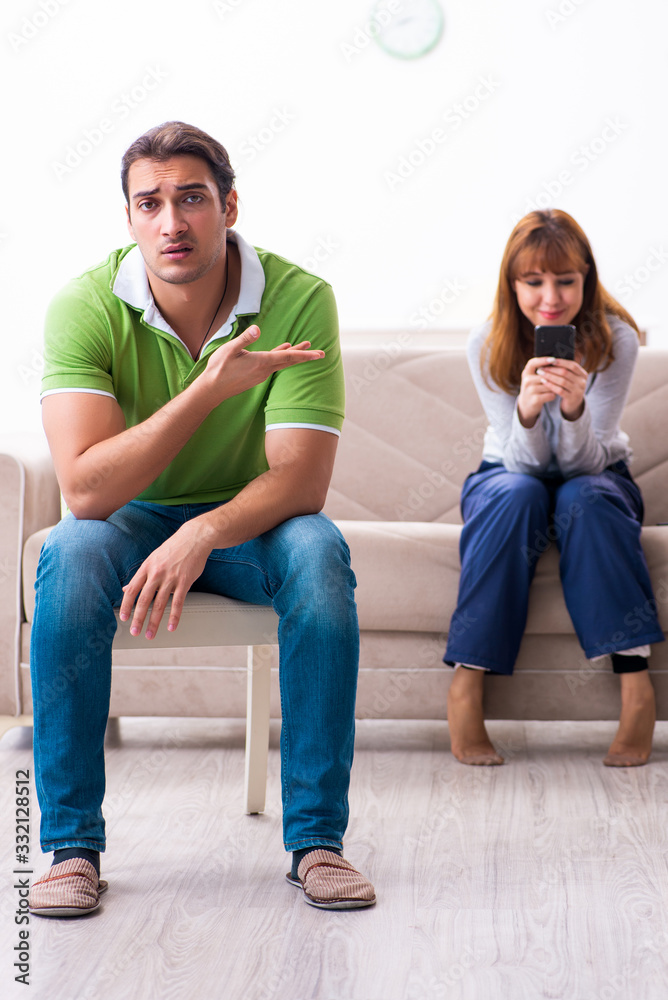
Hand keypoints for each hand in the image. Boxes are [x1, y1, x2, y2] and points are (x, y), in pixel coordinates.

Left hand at [119, 518, 215, 638]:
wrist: (194, 538)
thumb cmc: (173, 549)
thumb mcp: (153, 559)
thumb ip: (141, 576)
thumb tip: (126, 589)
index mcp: (147, 567)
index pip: (133, 589)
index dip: (127, 604)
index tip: (123, 618)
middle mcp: (157, 573)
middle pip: (144, 599)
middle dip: (138, 618)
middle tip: (134, 631)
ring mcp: (171, 577)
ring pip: (160, 604)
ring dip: (154, 622)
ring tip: (150, 634)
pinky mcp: (185, 581)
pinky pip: (178, 602)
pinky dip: (174, 616)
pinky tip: (171, 627)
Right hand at [200, 325, 324, 404]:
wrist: (212, 389)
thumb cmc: (219, 368)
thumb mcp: (230, 349)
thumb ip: (245, 339)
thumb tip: (257, 329)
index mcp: (261, 362)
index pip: (288, 357)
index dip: (305, 354)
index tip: (319, 355)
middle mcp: (265, 370)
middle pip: (289, 361)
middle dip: (305, 356)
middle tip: (321, 353)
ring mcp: (261, 374)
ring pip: (282, 363)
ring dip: (294, 355)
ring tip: (305, 347)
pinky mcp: (256, 376)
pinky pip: (273, 365)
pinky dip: (281, 357)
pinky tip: (282, 351)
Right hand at [517, 356, 558, 426]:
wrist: (526, 404)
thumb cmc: (534, 387)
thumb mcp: (533, 377)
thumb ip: (541, 370)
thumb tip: (557, 361)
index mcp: (526, 373)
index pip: (533, 363)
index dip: (543, 360)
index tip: (553, 359)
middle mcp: (527, 380)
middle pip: (545, 375)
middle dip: (555, 376)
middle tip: (563, 377)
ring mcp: (530, 390)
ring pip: (549, 385)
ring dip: (555, 386)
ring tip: (557, 387)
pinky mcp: (535, 400)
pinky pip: (550, 394)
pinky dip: (553, 395)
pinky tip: (553, 395)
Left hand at [536, 357, 587, 419]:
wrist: (573, 403)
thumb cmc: (569, 386)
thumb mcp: (571, 378)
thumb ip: (566, 369)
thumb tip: (551, 358)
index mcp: (583, 374)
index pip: (572, 365)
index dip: (561, 362)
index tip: (550, 360)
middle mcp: (582, 382)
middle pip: (566, 373)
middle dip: (552, 369)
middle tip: (541, 367)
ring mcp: (578, 391)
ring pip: (562, 381)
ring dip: (550, 376)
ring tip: (540, 374)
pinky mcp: (572, 398)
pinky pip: (560, 390)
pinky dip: (551, 385)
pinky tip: (543, 382)